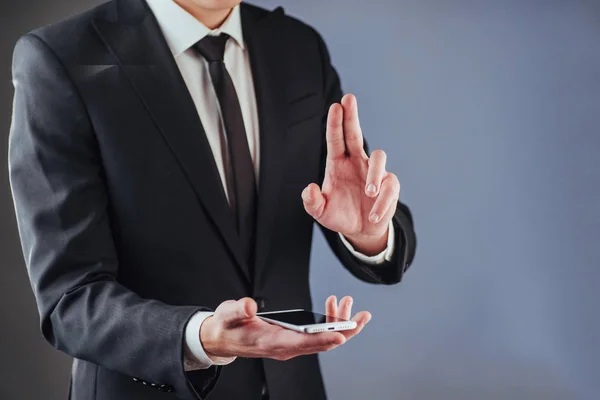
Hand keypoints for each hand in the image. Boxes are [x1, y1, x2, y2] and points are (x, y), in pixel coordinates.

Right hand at [200, 296, 370, 361]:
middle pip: (321, 344)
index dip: (323, 340)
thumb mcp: (228, 314)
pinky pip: (316, 334)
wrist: (224, 337)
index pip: (302, 343)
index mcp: (272, 342)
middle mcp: (286, 347)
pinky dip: (328, 321)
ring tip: (348, 302)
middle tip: (362, 316)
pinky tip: (332, 306)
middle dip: (344, 331)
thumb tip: (249, 305)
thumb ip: (239, 310)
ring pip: (322, 339)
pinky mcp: (292, 339)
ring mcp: (291, 345)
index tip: (341, 335)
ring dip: (339, 323)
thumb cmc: (228, 326)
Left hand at [302, 94, 400, 254]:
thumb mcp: (321, 212)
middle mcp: (357, 162)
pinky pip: (389, 188)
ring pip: (379, 157)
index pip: (336, 139)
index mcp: (338, 164)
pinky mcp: (389, 186)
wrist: (360, 230)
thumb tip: (310, 188)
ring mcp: (374, 172)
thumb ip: (312, 202)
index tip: (335, 105)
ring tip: (368, 192)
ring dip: (374, 173)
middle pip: (355, 134)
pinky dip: (382, 202)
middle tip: (348, 98)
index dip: (335, 123)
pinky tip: (374, 216)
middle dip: (352, 116)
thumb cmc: (339, 215)